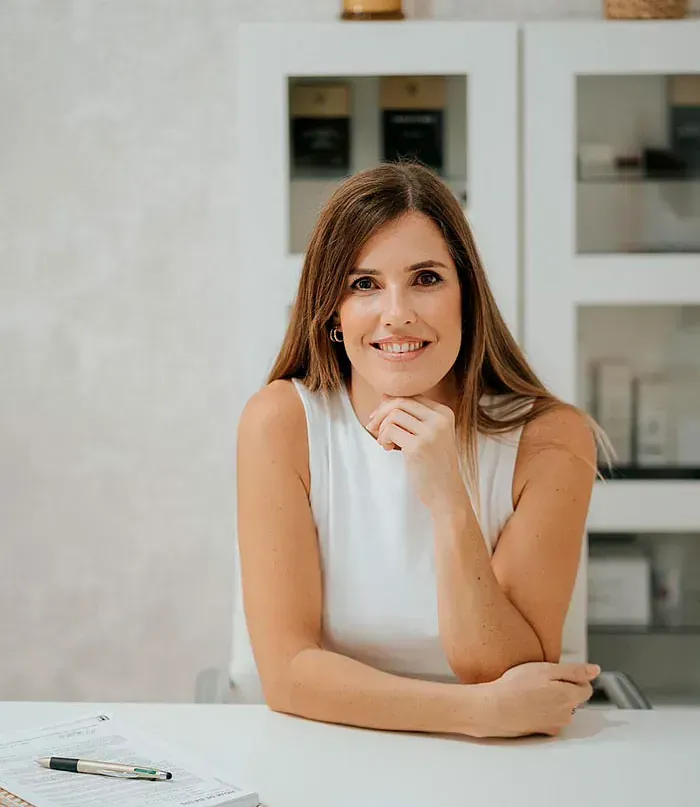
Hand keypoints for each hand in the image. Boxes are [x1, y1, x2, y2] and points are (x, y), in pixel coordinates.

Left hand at [365, 396, 465, 512]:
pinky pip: (390, 430)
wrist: (446, 494)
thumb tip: (384, 396)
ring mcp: (430, 433)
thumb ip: (411, 416)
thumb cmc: (434, 465)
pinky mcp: (418, 447)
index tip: (379, 418)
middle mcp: (439, 420)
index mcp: (444, 413)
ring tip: (384, 442)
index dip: (390, 403)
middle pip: (401, 401)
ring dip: (382, 428)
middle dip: (381, 412)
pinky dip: (383, 438)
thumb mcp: (429, 435)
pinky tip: (388, 448)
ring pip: (393, 415)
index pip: (411, 396)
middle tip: (372, 426)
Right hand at [472, 661, 599, 737]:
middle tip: (540, 681)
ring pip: (561, 709)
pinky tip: (528, 704)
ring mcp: (555, 725)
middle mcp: (567, 714)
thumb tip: (595, 670)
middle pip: (573, 699)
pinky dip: (543, 712)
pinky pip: (550, 719)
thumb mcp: (546, 669)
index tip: (556, 674)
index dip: (573, 678)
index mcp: (570, 697)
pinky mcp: (543, 732)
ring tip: (531, 692)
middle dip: (562, 689)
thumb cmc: (517, 686)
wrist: (494, 709)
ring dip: (552, 700)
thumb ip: (574, 671)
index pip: (586, 688)